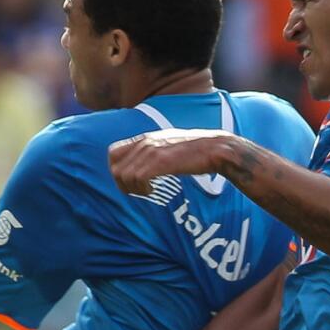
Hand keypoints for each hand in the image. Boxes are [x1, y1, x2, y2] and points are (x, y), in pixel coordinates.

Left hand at [109, 129, 234, 195]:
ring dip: (133, 188)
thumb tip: (147, 165)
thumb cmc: (197, 151)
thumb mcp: (171, 145)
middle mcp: (145, 143)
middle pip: (115, 166)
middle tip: (137, 190)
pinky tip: (153, 190)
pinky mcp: (161, 162)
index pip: (113, 152)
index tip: (130, 180)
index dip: (117, 169)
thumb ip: (155, 151)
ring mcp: (152, 151)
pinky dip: (142, 189)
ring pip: (124, 175)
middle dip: (121, 183)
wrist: (216, 149)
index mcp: (145, 138)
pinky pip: (138, 178)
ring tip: (148, 191)